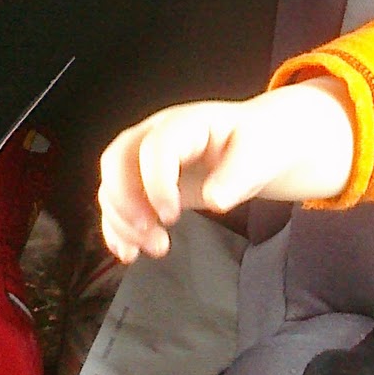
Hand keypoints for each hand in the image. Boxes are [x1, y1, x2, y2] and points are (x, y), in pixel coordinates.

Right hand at [97, 78, 352, 262]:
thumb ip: (240, 174)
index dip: (155, 181)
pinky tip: (129, 253)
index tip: (171, 216)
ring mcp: (147, 159)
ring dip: (123, 221)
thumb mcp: (261, 153)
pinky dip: (117, 229)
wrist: (260, 143)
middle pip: (117, 159)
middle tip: (150, 231)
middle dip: (124, 201)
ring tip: (156, 248)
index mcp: (187, 122)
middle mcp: (158, 135)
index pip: (156, 146)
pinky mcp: (146, 183)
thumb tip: (216, 200)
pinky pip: (118, 204)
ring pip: (113, 185)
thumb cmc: (259, 143)